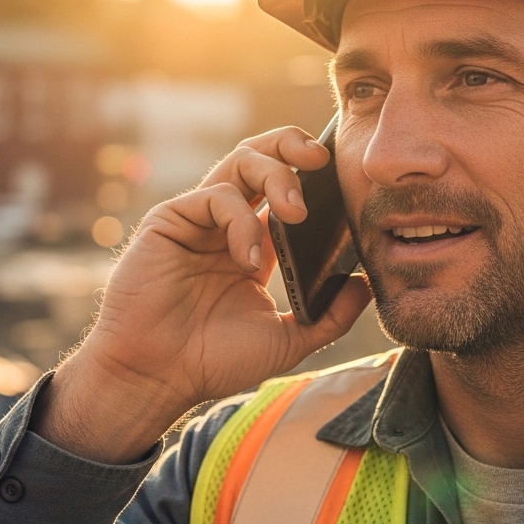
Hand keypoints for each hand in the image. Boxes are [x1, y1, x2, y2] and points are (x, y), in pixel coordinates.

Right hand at [33, 127, 372, 462]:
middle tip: (321, 161)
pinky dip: (242, 221)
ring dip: (275, 175)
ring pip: (239, 161)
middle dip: (293, 145)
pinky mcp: (170, 220)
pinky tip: (249, 259)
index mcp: (253, 243)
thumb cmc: (212, 362)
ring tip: (296, 212)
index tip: (344, 179)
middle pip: (260, 156)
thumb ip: (329, 316)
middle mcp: (225, 222)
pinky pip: (215, 196)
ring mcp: (198, 219)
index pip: (285, 187)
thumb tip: (367, 287)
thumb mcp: (287, 340)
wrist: (157, 378)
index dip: (312, 175)